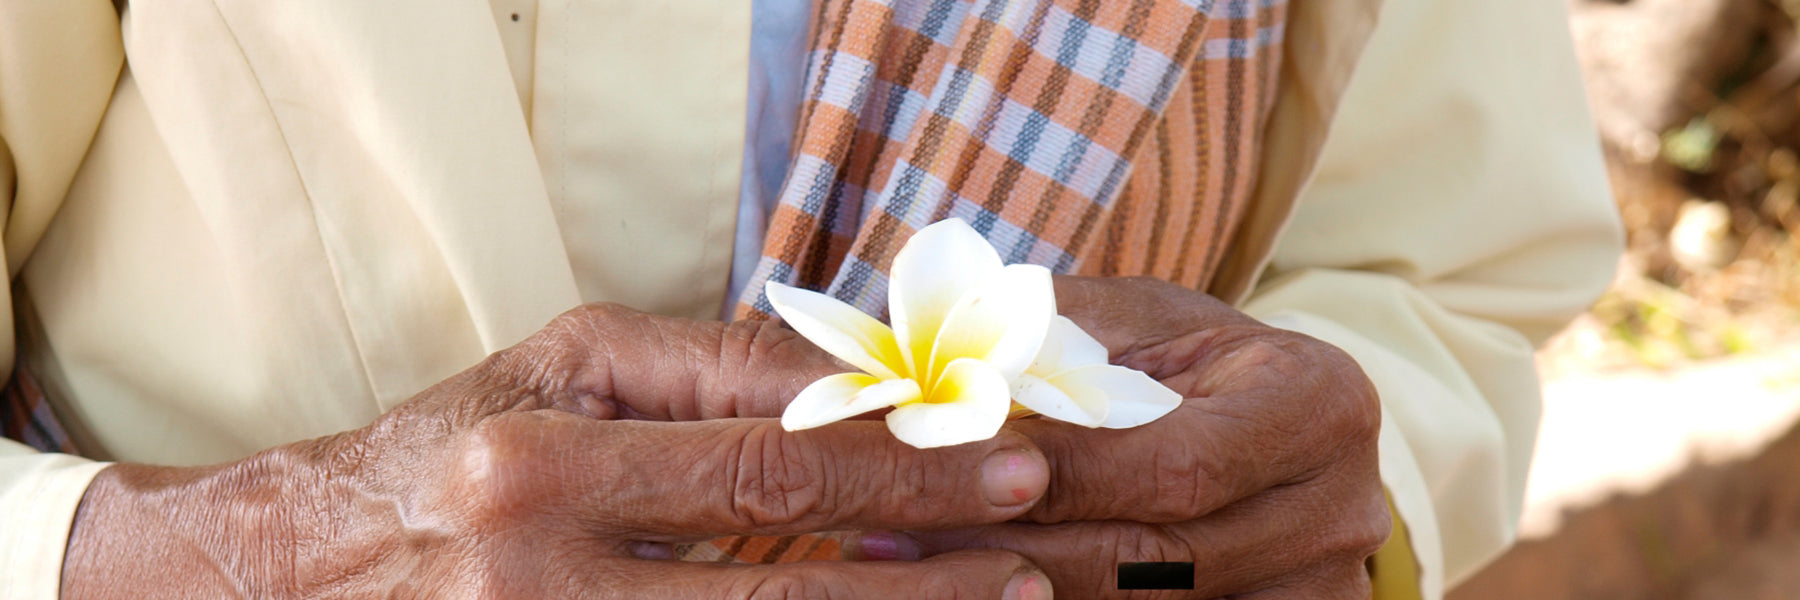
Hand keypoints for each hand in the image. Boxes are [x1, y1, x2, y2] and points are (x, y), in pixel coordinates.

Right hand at [60, 304, 1058, 598]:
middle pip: (778, 597)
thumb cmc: (445, 450)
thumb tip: (855, 377)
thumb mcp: (561, 369)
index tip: (1007, 466)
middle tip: (1033, 567)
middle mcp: (534, 581)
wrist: (298, 575)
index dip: (901, 474)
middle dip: (925, 584)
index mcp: (535, 466)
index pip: (764, 468)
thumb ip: (706, 369)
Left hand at [863, 276, 1390, 597]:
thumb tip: (914, 362)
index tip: (941, 473)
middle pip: (1160, 564)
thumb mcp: (1126, 322)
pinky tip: (975, 591)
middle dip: (1015, 549)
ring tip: (907, 570)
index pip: (1175, 466)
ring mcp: (1323, 593)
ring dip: (1021, 593)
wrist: (1261, 425)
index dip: (1058, 479)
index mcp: (1317, 404)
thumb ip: (1039, 336)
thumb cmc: (1177, 362)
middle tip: (892, 538)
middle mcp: (1342, 510)